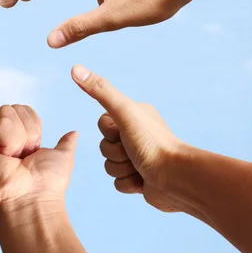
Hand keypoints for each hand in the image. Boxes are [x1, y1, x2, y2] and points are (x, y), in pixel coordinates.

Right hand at [0, 105, 76, 211]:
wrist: (33, 200)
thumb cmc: (46, 185)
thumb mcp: (61, 157)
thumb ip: (65, 143)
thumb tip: (73, 133)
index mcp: (17, 140)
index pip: (23, 110)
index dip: (35, 127)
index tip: (34, 151)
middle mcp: (0, 139)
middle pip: (14, 108)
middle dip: (28, 130)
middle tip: (25, 155)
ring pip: (7, 112)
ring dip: (20, 137)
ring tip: (16, 158)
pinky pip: (1, 123)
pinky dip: (11, 141)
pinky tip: (7, 158)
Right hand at [71, 65, 191, 213]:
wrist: (177, 179)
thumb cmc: (153, 143)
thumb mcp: (124, 112)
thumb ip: (100, 91)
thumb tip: (74, 68)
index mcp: (134, 116)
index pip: (102, 124)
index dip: (109, 132)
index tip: (125, 133)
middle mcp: (136, 135)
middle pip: (103, 146)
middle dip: (115, 154)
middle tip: (134, 153)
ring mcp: (138, 157)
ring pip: (108, 165)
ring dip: (121, 170)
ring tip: (140, 168)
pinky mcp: (139, 179)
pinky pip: (117, 183)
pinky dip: (127, 184)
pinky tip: (143, 181)